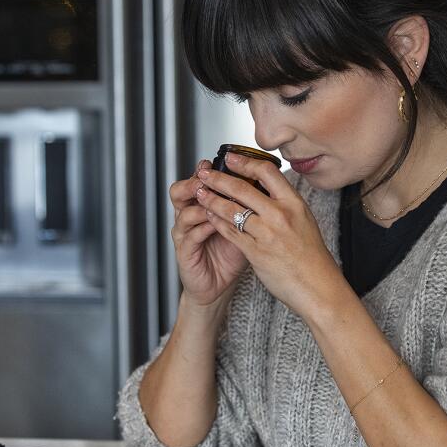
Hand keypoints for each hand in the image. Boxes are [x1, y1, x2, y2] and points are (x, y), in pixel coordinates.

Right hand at [169, 159, 249, 306]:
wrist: (220, 286)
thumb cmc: (232, 254)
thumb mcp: (242, 225)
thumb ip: (247, 205)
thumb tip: (266, 182)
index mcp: (201, 206)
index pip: (197, 181)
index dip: (206, 169)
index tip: (223, 160)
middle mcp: (188, 217)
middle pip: (180, 191)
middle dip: (195, 181)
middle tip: (208, 175)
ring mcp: (184, 234)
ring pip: (184, 211)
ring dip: (201, 204)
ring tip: (214, 198)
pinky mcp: (184, 252)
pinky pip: (190, 236)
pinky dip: (203, 227)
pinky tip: (215, 223)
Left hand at [195, 152, 341, 317]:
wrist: (317, 286)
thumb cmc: (311, 255)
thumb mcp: (303, 220)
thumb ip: (284, 203)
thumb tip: (265, 186)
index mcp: (294, 203)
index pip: (267, 172)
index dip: (245, 162)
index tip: (230, 158)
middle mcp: (281, 215)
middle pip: (243, 188)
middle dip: (219, 179)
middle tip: (205, 173)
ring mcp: (268, 234)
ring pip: (232, 210)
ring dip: (212, 200)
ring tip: (200, 193)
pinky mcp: (256, 253)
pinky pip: (230, 232)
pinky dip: (216, 221)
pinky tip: (208, 215)